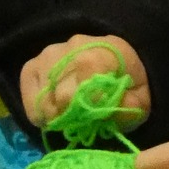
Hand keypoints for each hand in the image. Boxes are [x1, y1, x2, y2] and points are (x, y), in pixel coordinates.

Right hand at [18, 35, 149, 128]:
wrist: (117, 60)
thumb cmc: (127, 83)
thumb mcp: (140, 100)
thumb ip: (127, 107)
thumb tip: (101, 111)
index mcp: (101, 54)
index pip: (81, 92)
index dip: (86, 112)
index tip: (94, 117)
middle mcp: (70, 49)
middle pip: (60, 98)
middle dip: (71, 116)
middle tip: (82, 119)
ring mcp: (48, 55)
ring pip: (43, 99)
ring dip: (55, 113)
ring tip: (69, 112)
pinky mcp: (32, 65)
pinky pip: (28, 96)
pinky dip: (38, 109)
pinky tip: (54, 107)